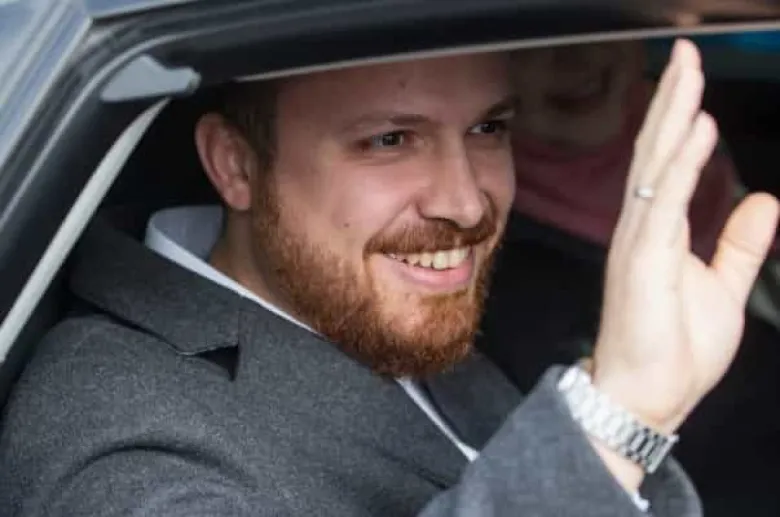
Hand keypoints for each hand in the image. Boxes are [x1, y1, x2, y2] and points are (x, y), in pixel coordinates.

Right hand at [591, 39, 779, 432]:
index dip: (680, 118)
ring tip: (689, 73)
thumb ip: (739, 243)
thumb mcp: (723, 287)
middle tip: (686, 53)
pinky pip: (664, 203)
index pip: (667, 162)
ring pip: (655, 165)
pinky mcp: (643, 260)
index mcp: (657, 232)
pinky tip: (698, 130)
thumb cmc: (674, 347)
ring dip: (674, 117)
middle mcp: (641, 227)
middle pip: (656, 151)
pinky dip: (682, 164)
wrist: (646, 394)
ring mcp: (638, 241)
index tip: (693, 77)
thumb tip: (763, 199)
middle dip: (673, 101)